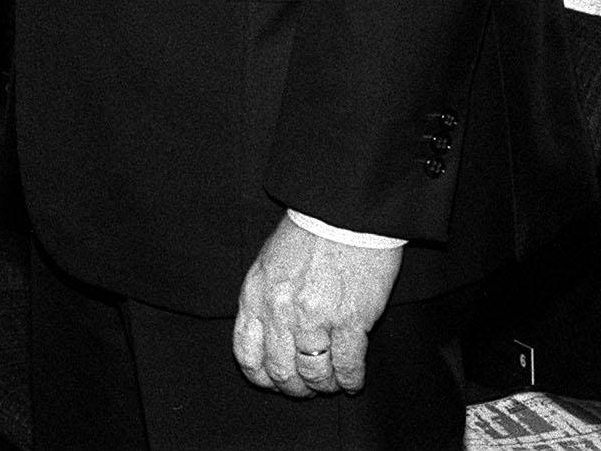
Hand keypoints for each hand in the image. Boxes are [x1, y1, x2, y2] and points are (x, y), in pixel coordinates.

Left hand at [232, 214, 401, 396]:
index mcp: (255, 295)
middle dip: (295, 387)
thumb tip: (268, 338)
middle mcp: (280, 311)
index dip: (262, 377)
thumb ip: (263, 300)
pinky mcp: (350, 321)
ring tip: (331, 383)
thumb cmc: (309, 233)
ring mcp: (315, 318)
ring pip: (314, 374)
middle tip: (307, 387)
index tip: (275, 381)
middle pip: (281, 372)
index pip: (247, 354)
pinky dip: (350, 380)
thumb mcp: (268, 263)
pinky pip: (347, 366)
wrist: (345, 213)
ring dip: (324, 386)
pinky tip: (353, 381)